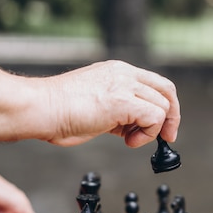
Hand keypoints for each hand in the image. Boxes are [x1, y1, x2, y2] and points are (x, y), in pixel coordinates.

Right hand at [43, 60, 180, 147]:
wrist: (39, 108)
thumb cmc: (59, 112)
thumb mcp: (98, 107)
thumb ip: (119, 112)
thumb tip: (134, 127)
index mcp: (117, 72)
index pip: (156, 84)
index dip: (165, 106)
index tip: (163, 127)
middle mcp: (124, 73)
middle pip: (167, 90)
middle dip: (172, 116)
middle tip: (166, 137)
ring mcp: (124, 85)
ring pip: (163, 106)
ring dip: (152, 130)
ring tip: (129, 139)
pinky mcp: (122, 101)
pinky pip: (154, 118)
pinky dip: (147, 135)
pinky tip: (127, 141)